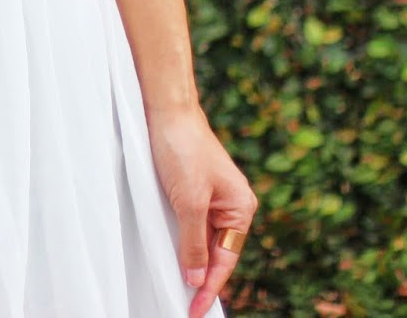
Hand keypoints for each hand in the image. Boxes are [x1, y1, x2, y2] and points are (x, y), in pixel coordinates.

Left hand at [145, 104, 257, 317]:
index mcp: (240, 209)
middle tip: (185, 307)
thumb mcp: (188, 201)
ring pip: (200, 240)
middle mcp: (230, 206)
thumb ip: (193, 242)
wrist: (166, 109)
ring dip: (190, 261)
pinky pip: (188, 224)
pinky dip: (181, 241)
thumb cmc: (182, 149)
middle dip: (202, 279)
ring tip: (178, 289)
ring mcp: (210, 198)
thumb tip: (196, 279)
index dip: (210, 287)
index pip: (225, 260)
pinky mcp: (191, 189)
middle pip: (215, 253)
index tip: (196, 310)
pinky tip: (172, 256)